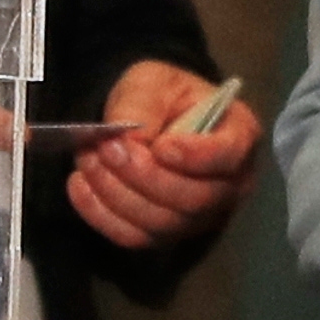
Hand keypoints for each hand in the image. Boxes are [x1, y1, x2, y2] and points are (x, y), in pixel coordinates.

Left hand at [64, 60, 258, 255]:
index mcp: (239, 136)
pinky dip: (102, 215)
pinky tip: (79, 185)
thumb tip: (129, 141)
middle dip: (144, 177)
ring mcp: (200, 216)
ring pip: (162, 223)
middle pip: (193, 199)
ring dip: (117, 194)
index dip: (197, 157)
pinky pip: (135, 237)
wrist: (148, 117)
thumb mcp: (153, 82)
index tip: (161, 146)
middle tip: (107, 148)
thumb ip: (143, 106)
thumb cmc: (162, 95)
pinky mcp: (167, 233)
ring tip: (88, 159)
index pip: (228, 156)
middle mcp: (229, 185)